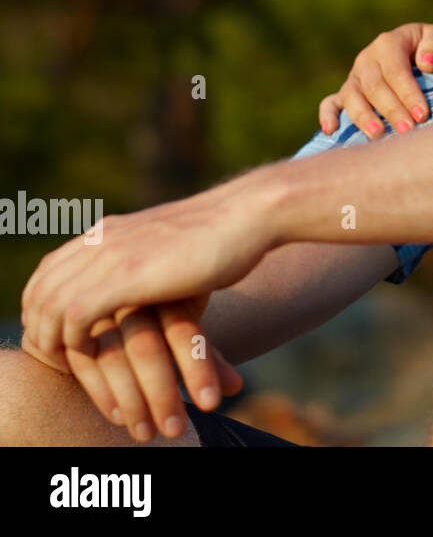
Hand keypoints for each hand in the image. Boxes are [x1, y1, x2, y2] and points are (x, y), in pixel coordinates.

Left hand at [21, 178, 277, 359]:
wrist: (249, 214)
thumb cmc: (226, 236)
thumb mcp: (174, 249)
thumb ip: (150, 269)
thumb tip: (153, 302)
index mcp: (110, 230)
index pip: (49, 270)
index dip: (45, 307)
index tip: (62, 335)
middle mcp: (102, 239)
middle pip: (39, 288)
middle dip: (41, 327)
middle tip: (62, 357)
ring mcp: (111, 254)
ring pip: (49, 305)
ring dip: (53, 340)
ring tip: (75, 362)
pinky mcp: (126, 275)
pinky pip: (74, 316)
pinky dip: (74, 341)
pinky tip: (96, 353)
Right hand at [57, 301, 243, 441]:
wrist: (103, 298)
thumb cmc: (156, 317)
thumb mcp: (183, 329)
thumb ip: (205, 356)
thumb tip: (237, 387)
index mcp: (166, 291)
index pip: (184, 330)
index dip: (198, 368)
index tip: (211, 405)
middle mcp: (131, 297)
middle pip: (146, 347)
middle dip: (162, 393)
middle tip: (177, 431)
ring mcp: (97, 311)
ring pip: (112, 358)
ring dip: (132, 401)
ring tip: (148, 434)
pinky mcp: (70, 329)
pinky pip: (83, 363)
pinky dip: (101, 393)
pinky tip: (119, 418)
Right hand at [319, 22, 432, 138]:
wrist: (416, 50)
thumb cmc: (430, 49)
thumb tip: (426, 64)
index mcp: (388, 43)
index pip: (396, 71)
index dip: (408, 93)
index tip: (422, 115)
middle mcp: (367, 59)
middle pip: (374, 86)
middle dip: (391, 110)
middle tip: (407, 130)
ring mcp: (354, 77)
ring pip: (351, 96)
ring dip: (363, 117)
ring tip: (378, 135)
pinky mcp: (346, 93)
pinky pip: (330, 103)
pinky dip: (327, 116)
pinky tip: (330, 131)